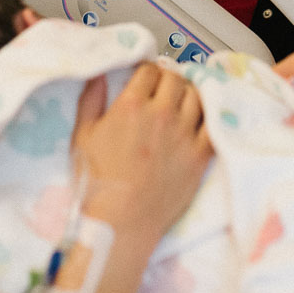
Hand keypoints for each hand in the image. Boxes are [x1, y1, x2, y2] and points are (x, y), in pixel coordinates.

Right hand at [70, 64, 210, 241]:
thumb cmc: (97, 182)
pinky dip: (206, 116)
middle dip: (167, 79)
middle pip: (174, 79)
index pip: (148, 70)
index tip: (144, 77)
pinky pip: (211, 124)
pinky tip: (197, 119)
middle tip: (161, 88)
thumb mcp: (82, 136)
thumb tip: (97, 75)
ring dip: (187, 93)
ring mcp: (184, 134)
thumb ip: (90, 99)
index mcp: (131, 106)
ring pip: (196, 96)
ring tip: (179, 100)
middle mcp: (162, 114)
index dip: (145, 70)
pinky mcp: (200, 155)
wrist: (121, 222)